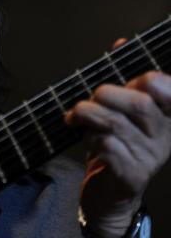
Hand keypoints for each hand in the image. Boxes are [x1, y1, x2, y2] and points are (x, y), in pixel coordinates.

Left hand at [66, 70, 170, 237]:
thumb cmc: (113, 145)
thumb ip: (121, 79)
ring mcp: (149, 158)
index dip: (152, 79)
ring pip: (116, 124)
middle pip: (139, 103)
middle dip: (105, 94)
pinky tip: (86, 141)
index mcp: (163, 116)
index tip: (133, 79)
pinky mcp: (130, 175)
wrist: (109, 194)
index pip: (168, 90)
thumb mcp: (119, 112)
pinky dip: (89, 139)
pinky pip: (106, 147)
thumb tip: (120, 43)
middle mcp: (162, 136)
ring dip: (88, 115)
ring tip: (74, 117)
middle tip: (86, 101)